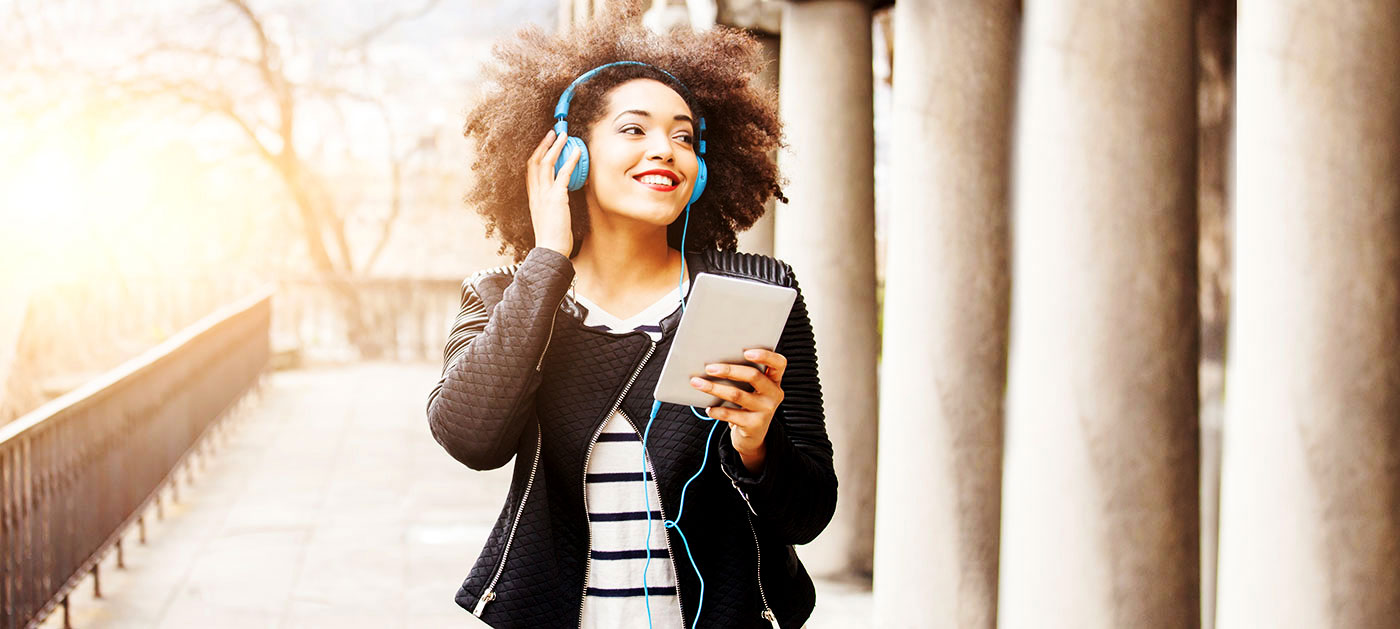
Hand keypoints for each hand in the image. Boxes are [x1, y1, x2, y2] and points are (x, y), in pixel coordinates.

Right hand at [527, 129, 580, 255]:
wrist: (550, 251)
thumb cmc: (552, 239)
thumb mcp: (549, 218)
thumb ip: (552, 205)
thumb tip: (562, 197)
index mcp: (533, 198)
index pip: (531, 170)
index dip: (537, 154)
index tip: (544, 145)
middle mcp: (536, 194)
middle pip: (535, 162)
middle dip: (544, 145)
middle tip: (553, 133)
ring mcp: (544, 195)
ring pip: (546, 164)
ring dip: (556, 147)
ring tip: (564, 136)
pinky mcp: (556, 198)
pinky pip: (562, 174)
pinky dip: (570, 161)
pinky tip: (577, 152)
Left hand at [690, 348, 787, 473]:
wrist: (753, 435)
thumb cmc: (748, 406)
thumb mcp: (752, 390)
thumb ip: (743, 376)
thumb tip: (714, 362)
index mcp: (774, 381)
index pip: (778, 363)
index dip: (765, 356)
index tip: (746, 352)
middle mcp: (773, 394)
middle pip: (753, 376)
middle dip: (728, 370)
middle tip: (709, 368)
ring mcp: (765, 410)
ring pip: (737, 395)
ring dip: (714, 388)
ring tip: (697, 383)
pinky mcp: (754, 425)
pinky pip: (730, 415)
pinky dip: (716, 410)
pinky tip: (708, 408)